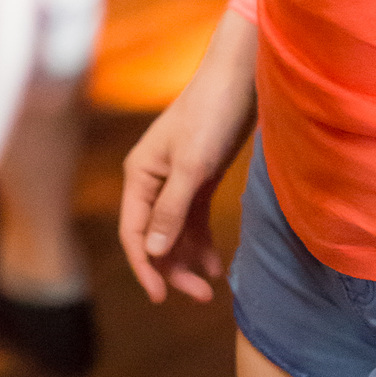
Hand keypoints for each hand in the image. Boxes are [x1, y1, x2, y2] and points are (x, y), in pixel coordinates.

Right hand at [119, 15, 258, 301]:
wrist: (241, 77)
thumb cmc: (212, 115)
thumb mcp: (192, 166)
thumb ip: (171, 210)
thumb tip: (152, 252)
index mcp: (140, 175)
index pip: (134, 233)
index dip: (145, 268)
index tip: (161, 299)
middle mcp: (152, 179)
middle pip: (155, 236)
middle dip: (173, 268)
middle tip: (200, 296)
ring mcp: (176, 178)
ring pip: (174, 231)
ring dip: (188, 258)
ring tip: (211, 285)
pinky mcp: (199, 175)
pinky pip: (193, 218)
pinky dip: (201, 240)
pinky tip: (216, 262)